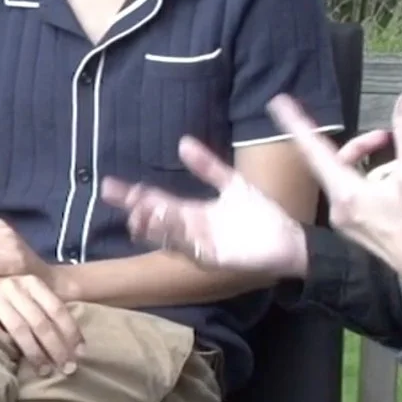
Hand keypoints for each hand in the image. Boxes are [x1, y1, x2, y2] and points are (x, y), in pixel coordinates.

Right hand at [0, 271, 82, 376]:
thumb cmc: (4, 296)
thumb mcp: (26, 295)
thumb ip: (44, 312)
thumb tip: (72, 344)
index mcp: (31, 283)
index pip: (57, 309)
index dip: (71, 332)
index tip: (80, 354)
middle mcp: (13, 286)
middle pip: (41, 322)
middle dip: (57, 348)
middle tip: (67, 368)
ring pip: (20, 329)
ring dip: (35, 353)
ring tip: (44, 371)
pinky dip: (7, 347)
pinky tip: (16, 362)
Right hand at [101, 137, 311, 277]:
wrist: (290, 238)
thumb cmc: (261, 215)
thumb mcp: (231, 183)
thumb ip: (207, 166)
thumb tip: (182, 142)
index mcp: (193, 213)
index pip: (156, 202)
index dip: (133, 195)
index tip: (110, 185)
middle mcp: (192, 231)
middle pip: (156, 221)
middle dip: (139, 211)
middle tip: (128, 199)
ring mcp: (202, 246)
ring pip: (170, 236)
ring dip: (157, 224)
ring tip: (144, 209)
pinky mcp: (217, 259)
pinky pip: (194, 250)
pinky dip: (181, 239)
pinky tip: (172, 225)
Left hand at [275, 91, 401, 281]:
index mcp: (345, 193)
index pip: (314, 150)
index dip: (298, 124)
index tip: (279, 104)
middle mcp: (342, 206)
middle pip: (347, 161)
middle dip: (374, 145)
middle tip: (394, 136)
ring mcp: (352, 219)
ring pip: (370, 178)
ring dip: (401, 163)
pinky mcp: (365, 227)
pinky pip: (376, 194)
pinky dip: (400, 181)